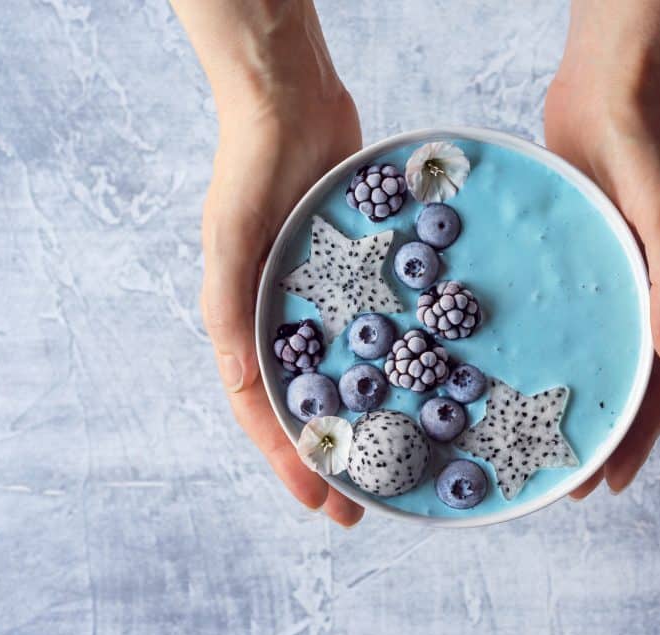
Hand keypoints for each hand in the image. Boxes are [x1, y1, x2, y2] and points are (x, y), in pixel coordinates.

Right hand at [200, 91, 365, 525]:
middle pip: (309, 405)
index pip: (263, 411)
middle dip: (336, 457)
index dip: (289, 460)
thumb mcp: (230, 239)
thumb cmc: (251, 169)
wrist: (292, 103)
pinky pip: (380, 329)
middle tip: (366, 505)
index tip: (322, 502)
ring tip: (400, 461)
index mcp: (245, 323)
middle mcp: (284, 321)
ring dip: (370, 419)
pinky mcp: (362, 276)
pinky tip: (429, 387)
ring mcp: (325, 302)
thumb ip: (229, 310)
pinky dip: (397, 361)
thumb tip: (238, 384)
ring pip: (347, 375)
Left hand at [545, 70, 659, 496]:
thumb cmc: (644, 150)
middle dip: (602, 436)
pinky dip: (549, 353)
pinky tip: (512, 370)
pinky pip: (566, 321)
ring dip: (575, 401)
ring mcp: (612, 282)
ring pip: (596, 357)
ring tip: (539, 441)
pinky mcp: (577, 264)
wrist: (607, 94)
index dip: (639, 439)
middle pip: (629, 383)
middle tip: (565, 482)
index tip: (608, 483)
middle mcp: (647, 299)